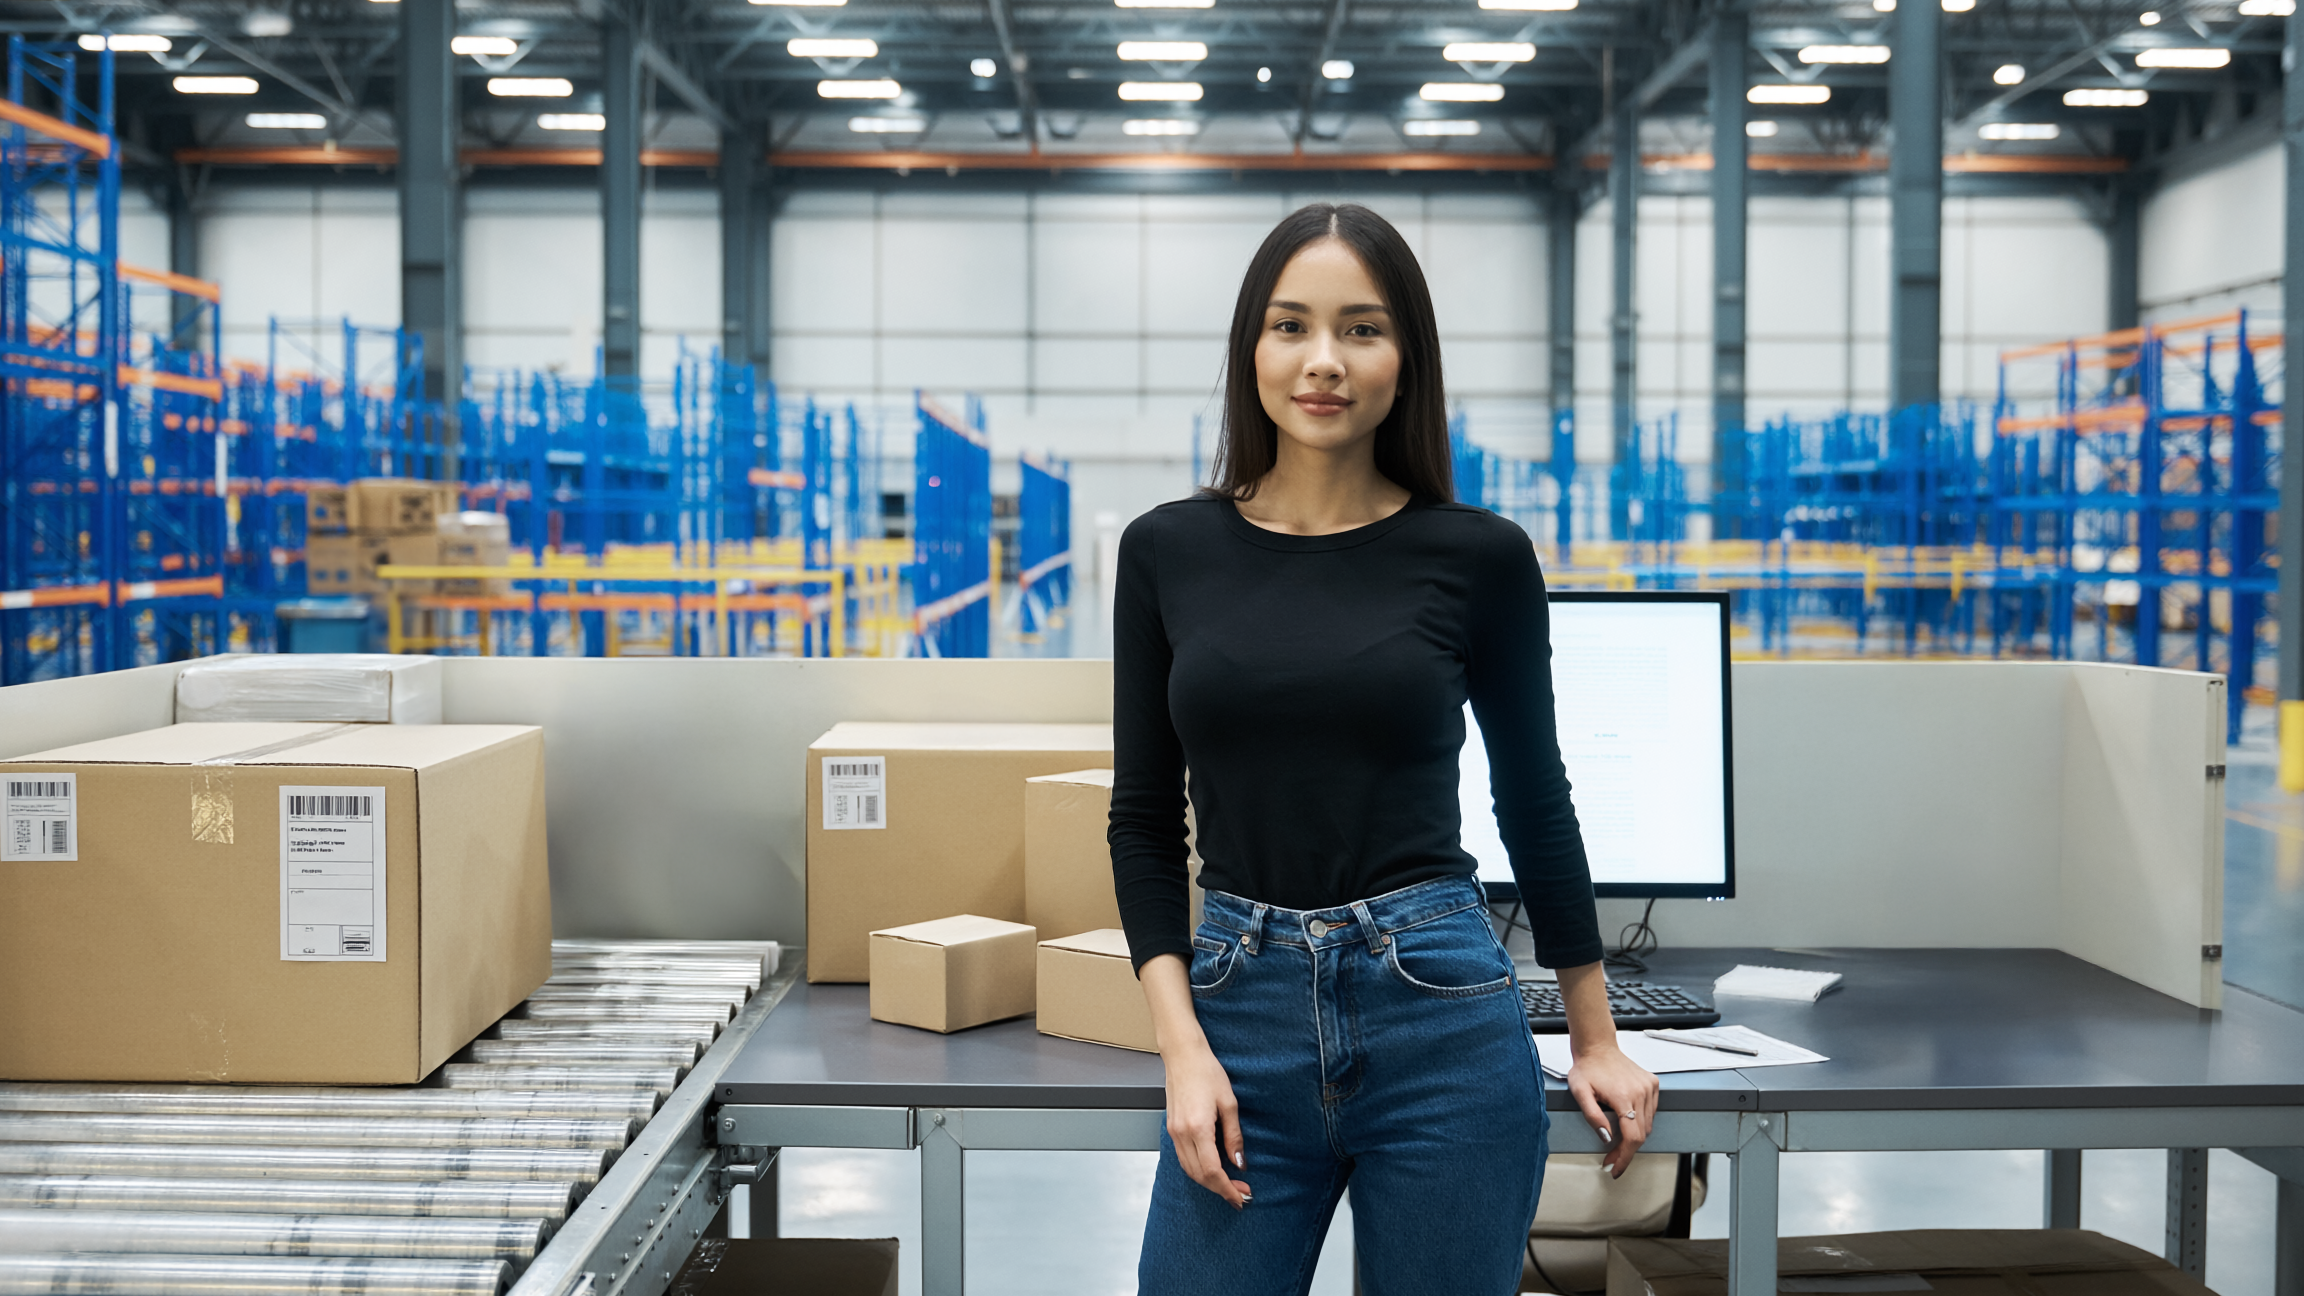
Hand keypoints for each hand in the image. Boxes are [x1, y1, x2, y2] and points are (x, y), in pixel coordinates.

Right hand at [1138, 952, 1250, 1208]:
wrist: (1183, 1055)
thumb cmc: (1207, 1072)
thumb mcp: (1229, 1104)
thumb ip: (1234, 1137)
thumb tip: (1239, 1163)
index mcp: (1198, 1128)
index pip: (1212, 1171)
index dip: (1228, 1189)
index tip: (1242, 1197)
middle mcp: (1182, 1134)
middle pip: (1199, 1176)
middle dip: (1220, 1189)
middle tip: (1241, 1194)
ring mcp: (1174, 1132)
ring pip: (1189, 1170)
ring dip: (1208, 1182)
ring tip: (1228, 1185)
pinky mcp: (1172, 1128)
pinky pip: (1183, 1158)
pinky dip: (1198, 1169)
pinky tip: (1211, 1169)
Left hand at [1566, 1043, 1660, 1177]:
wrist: (1597, 1046)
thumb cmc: (1587, 1067)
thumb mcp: (1580, 1093)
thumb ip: (1593, 1117)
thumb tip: (1606, 1137)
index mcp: (1624, 1096)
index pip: (1632, 1138)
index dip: (1624, 1157)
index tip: (1615, 1168)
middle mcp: (1641, 1092)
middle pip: (1641, 1135)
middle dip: (1626, 1152)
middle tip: (1611, 1159)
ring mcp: (1649, 1087)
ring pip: (1648, 1125)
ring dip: (1634, 1138)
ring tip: (1617, 1143)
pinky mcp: (1653, 1084)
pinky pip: (1651, 1112)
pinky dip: (1641, 1122)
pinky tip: (1627, 1121)